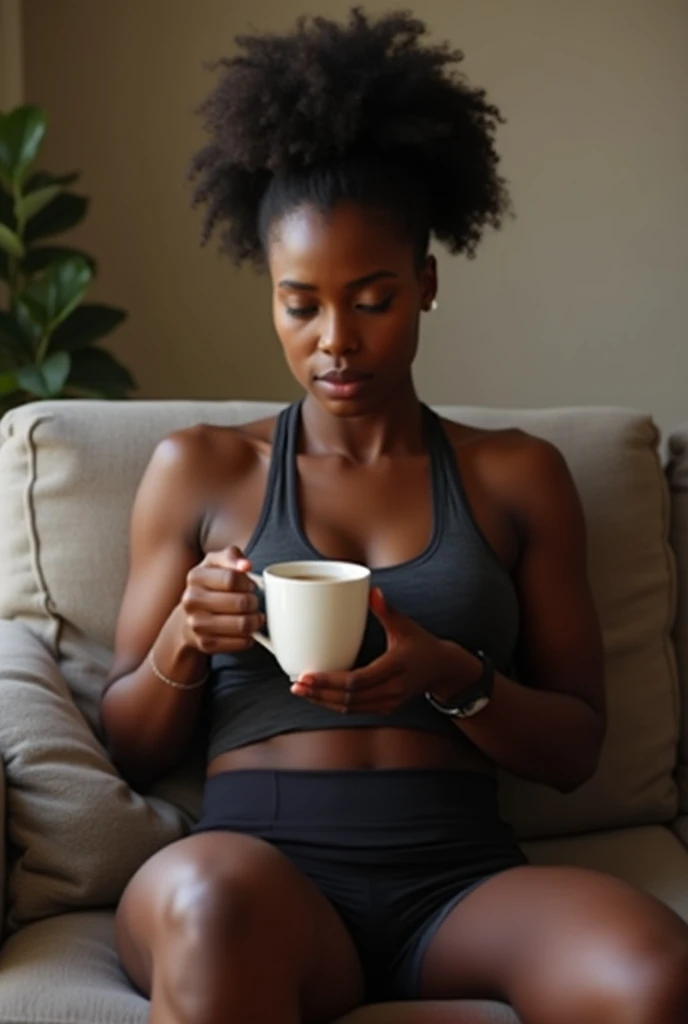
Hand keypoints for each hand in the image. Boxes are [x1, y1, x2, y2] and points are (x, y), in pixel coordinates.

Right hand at [180, 546, 263, 653]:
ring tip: (255, 617)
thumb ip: (232, 556)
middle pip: (241, 602)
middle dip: (254, 602)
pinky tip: (246, 632)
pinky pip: (240, 642)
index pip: (232, 578)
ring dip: (256, 621)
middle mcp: (192, 600)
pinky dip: (249, 638)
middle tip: (254, 602)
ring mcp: (196, 624)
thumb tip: (246, 565)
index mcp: (196, 576)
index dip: (247, 582)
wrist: (190, 617)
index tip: (249, 586)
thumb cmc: (211, 585)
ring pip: (243, 624)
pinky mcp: (205, 644)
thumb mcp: (217, 563)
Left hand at [290, 588, 466, 713]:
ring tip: (301, 691)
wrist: (443, 670)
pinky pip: (355, 710)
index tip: (307, 675)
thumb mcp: (406, 625)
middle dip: (319, 694)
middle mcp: (392, 690)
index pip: (357, 681)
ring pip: (350, 708)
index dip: (329, 681)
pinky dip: (334, 704)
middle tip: (296, 685)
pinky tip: (318, 696)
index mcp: (395, 667)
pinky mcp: (384, 707)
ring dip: (323, 702)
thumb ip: (387, 610)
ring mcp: (388, 702)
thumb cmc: (422, 644)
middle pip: (349, 698)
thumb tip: (370, 591)